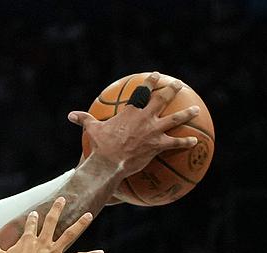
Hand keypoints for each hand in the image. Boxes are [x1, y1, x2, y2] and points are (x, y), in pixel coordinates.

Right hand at [0, 197, 102, 252]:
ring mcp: (54, 252)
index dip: (33, 219)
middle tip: (62, 199)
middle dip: (57, 210)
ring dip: (80, 224)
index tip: (35, 212)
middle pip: (52, 222)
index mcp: (29, 240)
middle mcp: (43, 242)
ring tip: (89, 215)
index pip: (31, 226)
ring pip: (69, 235)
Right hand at [69, 72, 199, 174]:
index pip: (143, 91)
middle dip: (172, 90)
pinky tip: (195, 142)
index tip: (157, 75)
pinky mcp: (158, 145)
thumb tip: (71, 115)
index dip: (151, 81)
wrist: (109, 162)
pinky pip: (175, 143)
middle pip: (163, 99)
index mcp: (131, 111)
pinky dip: (185, 142)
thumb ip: (85, 119)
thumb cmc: (100, 146)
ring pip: (176, 119)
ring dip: (187, 113)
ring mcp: (154, 131)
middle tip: (179, 85)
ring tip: (195, 110)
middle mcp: (146, 118)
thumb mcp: (92, 130)